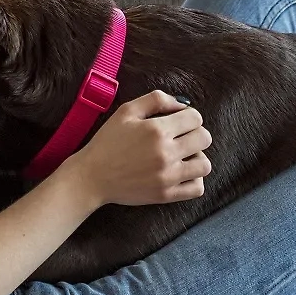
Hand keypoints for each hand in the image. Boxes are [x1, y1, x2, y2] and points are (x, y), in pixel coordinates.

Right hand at [66, 90, 211, 208]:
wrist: (91, 176)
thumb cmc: (107, 142)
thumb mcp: (125, 111)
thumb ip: (155, 99)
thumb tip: (182, 104)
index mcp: (157, 130)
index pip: (195, 118)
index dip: (189, 116)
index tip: (178, 122)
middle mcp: (166, 153)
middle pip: (204, 139)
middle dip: (195, 134)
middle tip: (180, 137)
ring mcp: (168, 176)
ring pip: (204, 164)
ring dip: (197, 157)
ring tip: (182, 156)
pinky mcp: (166, 195)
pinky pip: (197, 188)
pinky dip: (194, 180)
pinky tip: (181, 173)